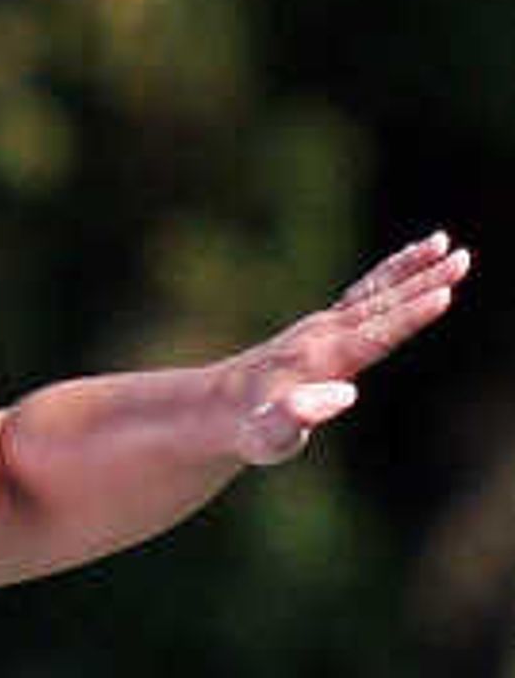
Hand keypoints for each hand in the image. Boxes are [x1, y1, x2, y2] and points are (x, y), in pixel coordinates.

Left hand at [225, 233, 471, 465]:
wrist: (214, 408)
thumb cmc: (247, 430)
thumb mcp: (270, 435)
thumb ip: (298, 416)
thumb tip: (343, 395)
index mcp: (322, 359)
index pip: (375, 334)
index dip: (410, 316)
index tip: (443, 293)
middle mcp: (324, 335)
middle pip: (383, 304)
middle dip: (423, 282)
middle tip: (463, 258)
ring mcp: (322, 327)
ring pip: (375, 291)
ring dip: (411, 267)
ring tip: (444, 242)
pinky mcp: (321, 327)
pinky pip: (363, 293)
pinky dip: (390, 273)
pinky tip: (414, 256)